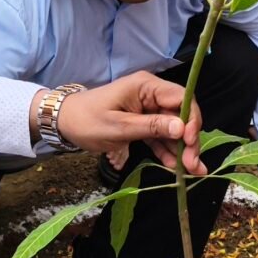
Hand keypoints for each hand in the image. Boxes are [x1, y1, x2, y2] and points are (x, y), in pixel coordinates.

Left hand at [53, 71, 205, 174]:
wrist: (64, 123)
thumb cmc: (88, 121)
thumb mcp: (120, 127)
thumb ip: (152, 127)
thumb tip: (182, 128)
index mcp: (146, 86)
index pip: (181, 97)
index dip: (191, 120)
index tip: (190, 142)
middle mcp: (151, 94)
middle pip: (181, 115)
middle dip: (189, 140)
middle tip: (194, 165)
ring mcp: (148, 108)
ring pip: (173, 128)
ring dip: (182, 149)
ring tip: (193, 171)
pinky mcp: (143, 122)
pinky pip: (160, 135)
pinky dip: (167, 150)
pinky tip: (174, 166)